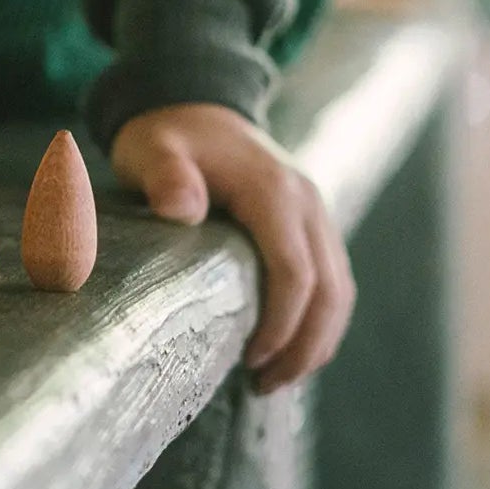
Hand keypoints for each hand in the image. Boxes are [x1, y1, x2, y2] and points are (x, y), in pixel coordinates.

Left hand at [109, 103, 355, 392]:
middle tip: (264, 386)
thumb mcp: (150, 148)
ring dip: (317, 340)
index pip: (295, 271)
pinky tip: (288, 349)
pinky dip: (319, 320)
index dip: (281, 324)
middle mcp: (307, 202)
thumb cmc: (166, 134)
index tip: (250, 361)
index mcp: (273, 190)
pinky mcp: (311, 224)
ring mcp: (315, 213)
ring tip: (274, 380)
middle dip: (305, 347)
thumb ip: (164, 175)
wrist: (192, 102)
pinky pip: (331, 280)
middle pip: (330, 290)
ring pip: (339, 289)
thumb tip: (181, 210)